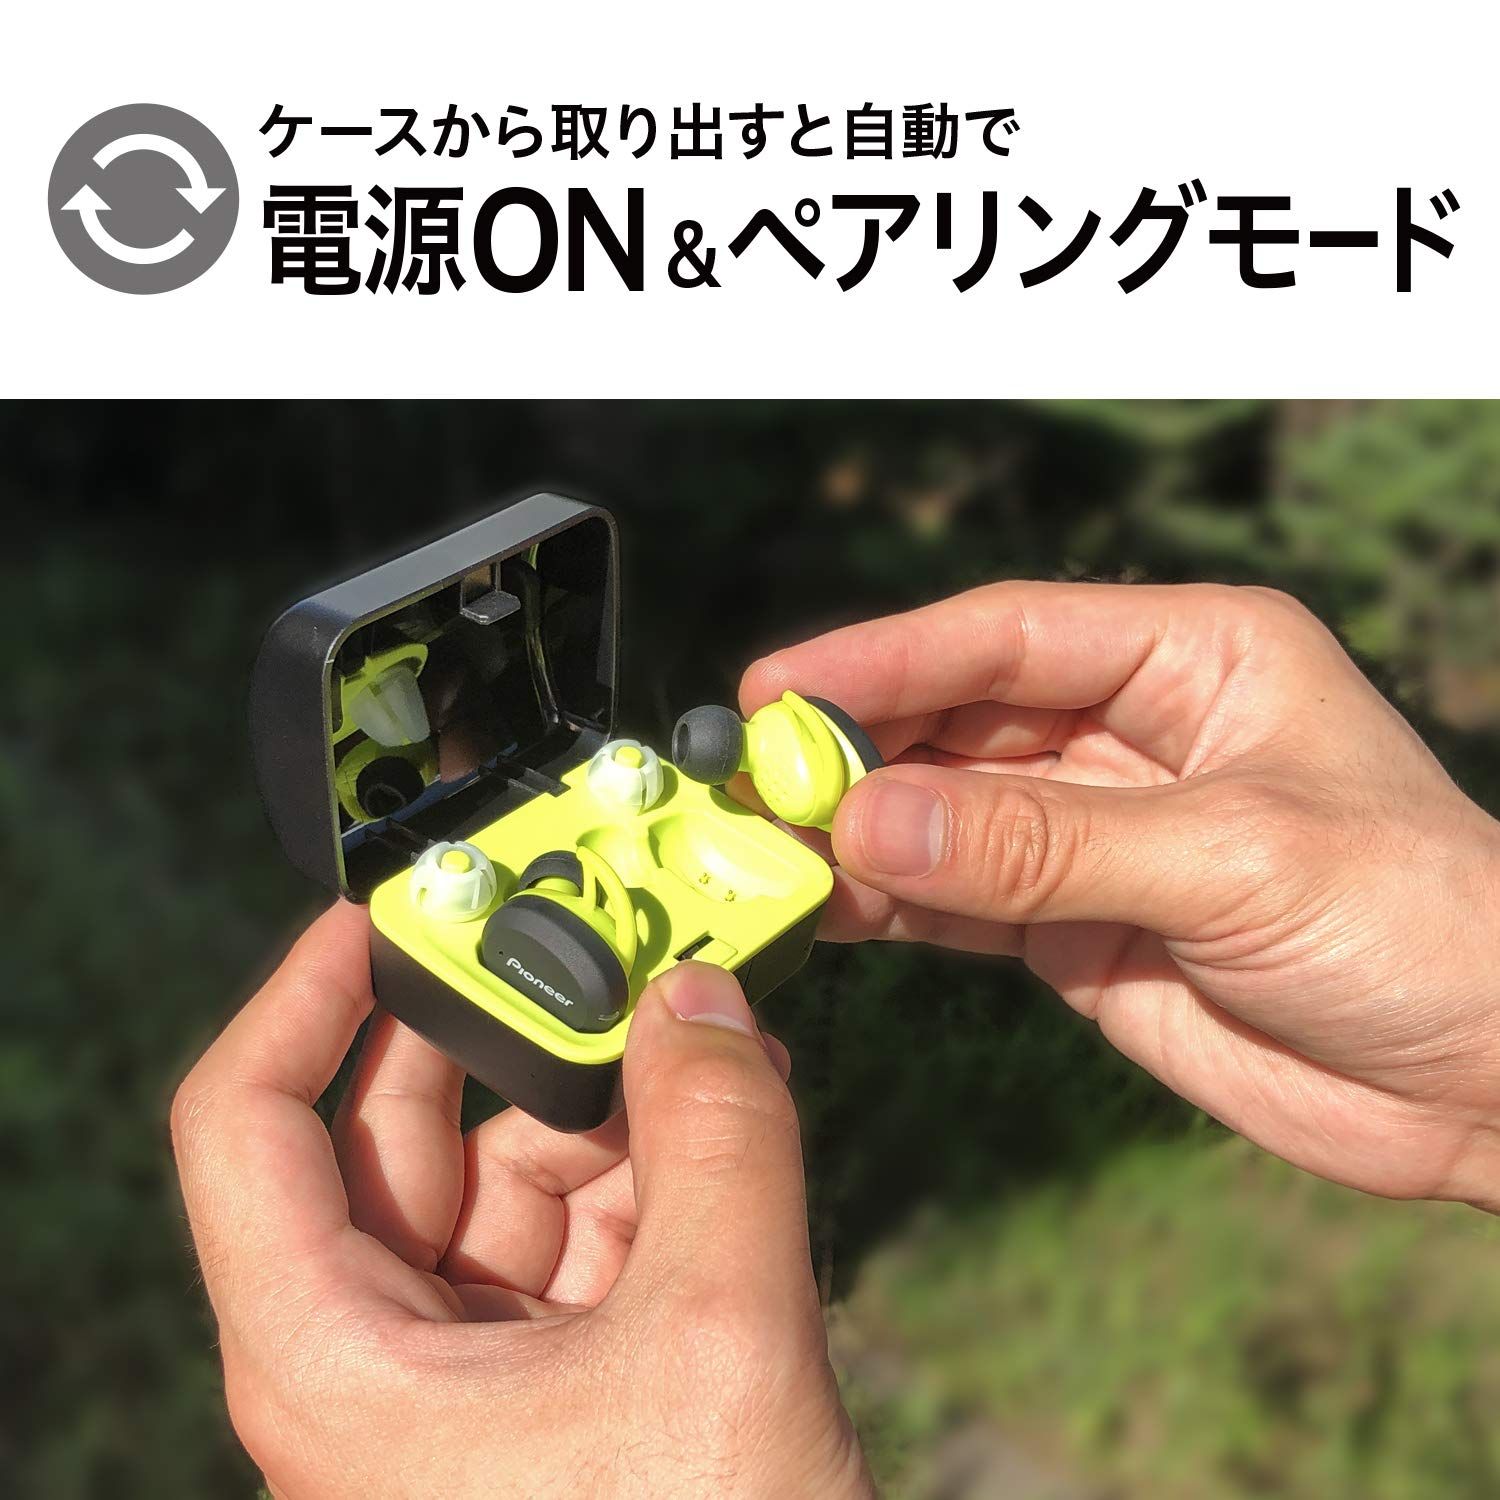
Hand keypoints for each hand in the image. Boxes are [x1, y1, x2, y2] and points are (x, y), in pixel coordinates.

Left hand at [171, 903, 868, 1498]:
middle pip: (400, 1131)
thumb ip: (721, 1140)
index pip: (247, 1128)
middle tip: (586, 931)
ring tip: (695, 1018)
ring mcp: (474, 1370)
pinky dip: (648, 1157)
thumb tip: (704, 995)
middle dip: (503, 1026)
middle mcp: (380, 1356)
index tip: (381, 909)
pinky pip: (582, 1226)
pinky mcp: (561, 1381)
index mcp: (335, 1356)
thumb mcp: (718, 1343)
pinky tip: (724, 1104)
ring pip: (510, 1173)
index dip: (302, 995)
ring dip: (601, 1089)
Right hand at [743, 582, 1499, 1210]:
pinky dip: (886, 903)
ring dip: (854, 831)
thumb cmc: (1424, 924)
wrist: (1491, 1082)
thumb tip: (869, 825)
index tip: (775, 694)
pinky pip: (956, 898)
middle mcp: (1129, 729)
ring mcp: (1094, 830)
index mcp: (1189, 655)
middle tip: (747, 785)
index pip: (1004, 635)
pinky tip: (824, 908)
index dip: (883, 658)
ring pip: (941, 811)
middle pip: (954, 719)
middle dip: (851, 750)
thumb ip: (1044, 841)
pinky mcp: (1074, 922)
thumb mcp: (1235, 858)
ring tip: (761, 852)